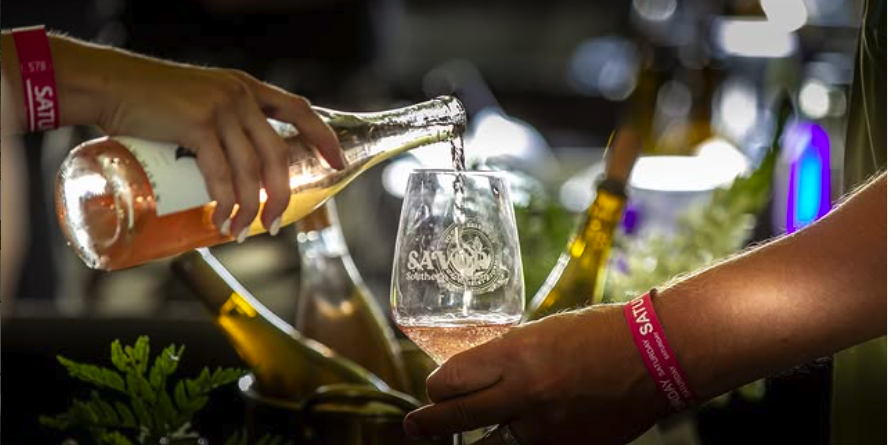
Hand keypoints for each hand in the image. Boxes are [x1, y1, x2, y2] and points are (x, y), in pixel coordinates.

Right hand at [94, 56, 343, 238]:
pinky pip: (221, 173)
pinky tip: (220, 219)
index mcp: (246, 88)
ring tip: (240, 232)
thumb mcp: (199, 101)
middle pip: (277, 154)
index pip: (298, 110)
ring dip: (249, 207)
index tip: (337, 163)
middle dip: (280, 195)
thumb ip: (222, 124)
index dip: (322, 137)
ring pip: (250, 170)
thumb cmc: (149, 101)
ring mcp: (220, 108)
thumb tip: (234, 170)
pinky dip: (224, 202)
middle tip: (274, 224)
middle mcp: (240, 95)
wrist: (107, 84)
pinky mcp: (197, 124)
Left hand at [404, 306, 668, 444]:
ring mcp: (547, 430)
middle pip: (454, 418)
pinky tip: (517, 432)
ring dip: (472, 440)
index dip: (435, 387)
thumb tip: (471, 375)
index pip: (449, 381)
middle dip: (428, 424)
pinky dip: (518, 442)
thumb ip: (505, 357)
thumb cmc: (597, 333)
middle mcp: (525, 396)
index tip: (434, 388)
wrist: (656, 356)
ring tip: (459, 437)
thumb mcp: (539, 333)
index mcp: (516, 357)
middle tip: (416, 426)